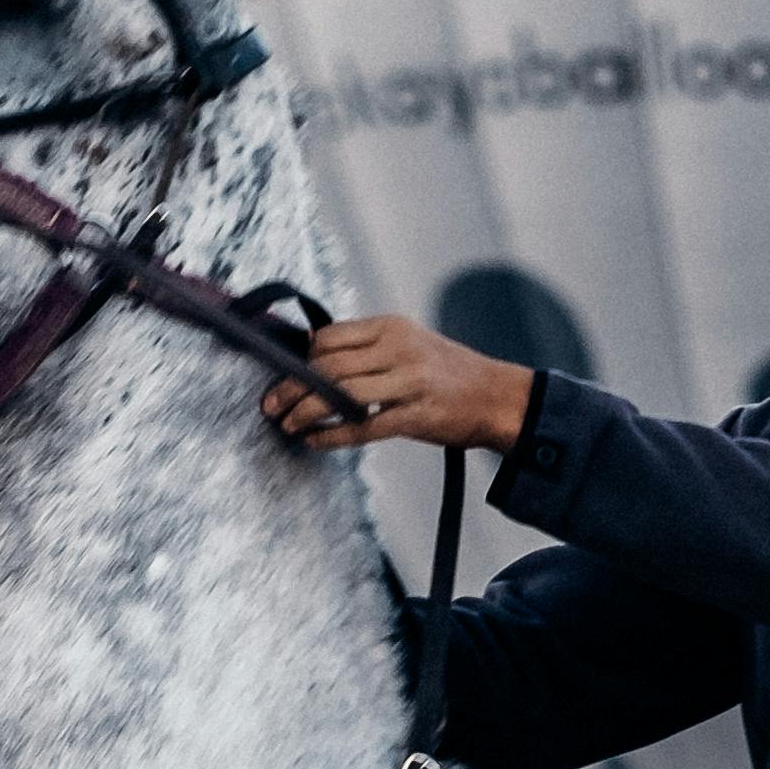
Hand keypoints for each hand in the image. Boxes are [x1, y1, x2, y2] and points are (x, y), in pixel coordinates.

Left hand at [262, 315, 538, 453]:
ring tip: (286, 423)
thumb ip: (370, 348)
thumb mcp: (411, 345)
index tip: (285, 374)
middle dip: (291, 386)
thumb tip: (317, 356)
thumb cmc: (450, 375)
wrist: (500, 398)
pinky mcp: (415, 416)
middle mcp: (399, 349)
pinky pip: (362, 427)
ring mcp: (408, 382)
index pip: (331, 337)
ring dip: (304, 411)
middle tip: (269, 403)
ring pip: (339, 394)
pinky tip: (314, 440)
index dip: (302, 358)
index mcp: (393, 327)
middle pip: (328, 365)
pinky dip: (331, 435)